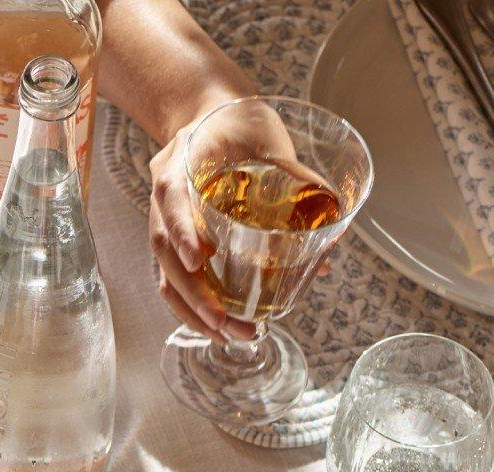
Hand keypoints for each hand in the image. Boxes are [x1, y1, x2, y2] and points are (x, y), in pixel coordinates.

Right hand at [146, 98, 295, 342]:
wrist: (208, 112)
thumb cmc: (240, 122)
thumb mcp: (268, 135)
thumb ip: (294, 178)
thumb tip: (330, 236)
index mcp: (180, 162)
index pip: (172, 198)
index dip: (182, 231)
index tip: (202, 260)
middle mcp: (163, 196)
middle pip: (163, 250)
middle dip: (195, 294)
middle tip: (226, 322)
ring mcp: (163, 220)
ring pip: (165, 273)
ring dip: (194, 311)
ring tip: (228, 336)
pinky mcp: (172, 239)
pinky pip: (172, 278)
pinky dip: (192, 307)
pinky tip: (217, 327)